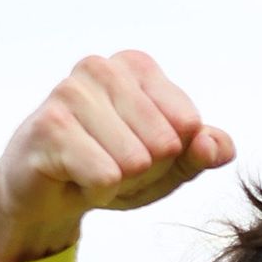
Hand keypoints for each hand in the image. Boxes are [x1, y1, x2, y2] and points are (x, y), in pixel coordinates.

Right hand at [0, 53, 233, 261]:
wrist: (46, 194)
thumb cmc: (112, 167)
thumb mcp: (171, 165)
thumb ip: (204, 152)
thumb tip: (215, 145)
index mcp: (136, 66)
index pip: (190, 125)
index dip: (173, 155)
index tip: (139, 151)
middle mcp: (102, 68)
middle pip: (165, 143)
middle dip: (147, 171)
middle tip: (112, 165)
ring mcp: (70, 92)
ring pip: (137, 161)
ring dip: (120, 182)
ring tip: (91, 168)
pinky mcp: (49, 126)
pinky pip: (106, 176)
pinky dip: (97, 191)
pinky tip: (73, 177)